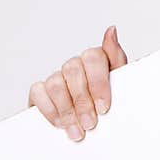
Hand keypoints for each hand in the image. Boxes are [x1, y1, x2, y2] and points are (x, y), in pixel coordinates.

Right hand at [27, 25, 127, 141]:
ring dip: (67, 110)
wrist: (93, 120)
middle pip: (74, 72)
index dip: (98, 83)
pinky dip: (50, 110)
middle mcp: (75, 65)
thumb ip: (117, 57)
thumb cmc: (109, 98)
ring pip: (56, 84)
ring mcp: (57, 76)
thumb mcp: (121, 81)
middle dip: (83, 101)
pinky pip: (39, 93)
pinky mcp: (40, 90)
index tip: (104, 106)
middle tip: (90, 123)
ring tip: (77, 129)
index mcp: (97, 59)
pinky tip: (61, 123)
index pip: (94, 57)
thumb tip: (111, 30)